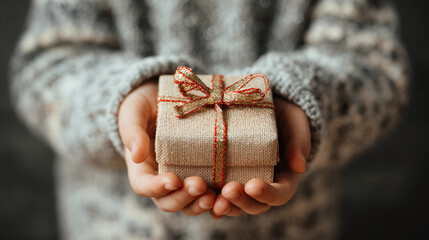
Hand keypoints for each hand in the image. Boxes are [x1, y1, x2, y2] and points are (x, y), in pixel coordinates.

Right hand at [118, 80, 216, 214]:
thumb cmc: (143, 107)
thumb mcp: (134, 113)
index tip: (173, 180)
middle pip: (168, 201)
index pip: (144, 186)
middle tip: (199, 185)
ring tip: (215, 198)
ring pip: (189, 204)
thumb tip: (136, 156)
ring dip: (200, 204)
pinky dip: (216, 202)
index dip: (157, 187)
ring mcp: (183, 180)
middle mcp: (161, 180)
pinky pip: (208, 196)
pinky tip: (228, 198)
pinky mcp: (203, 176)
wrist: (162, 100)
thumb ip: (132, 131)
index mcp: (142, 168)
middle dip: (183, 198)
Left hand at [209, 96, 310, 218]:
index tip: (253, 185)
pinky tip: (200, 199)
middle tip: (229, 190)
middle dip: (242, 201)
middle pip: (255, 206)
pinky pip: (219, 196)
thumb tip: (300, 167)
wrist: (268, 108)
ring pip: (235, 205)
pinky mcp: (226, 178)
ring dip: (224, 205)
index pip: (280, 194)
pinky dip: (210, 201)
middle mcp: (264, 187)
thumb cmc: (285, 117)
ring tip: (211, 199)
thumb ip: (299, 143)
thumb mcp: (296, 124)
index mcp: (285, 179)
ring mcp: (244, 185)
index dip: (267, 194)